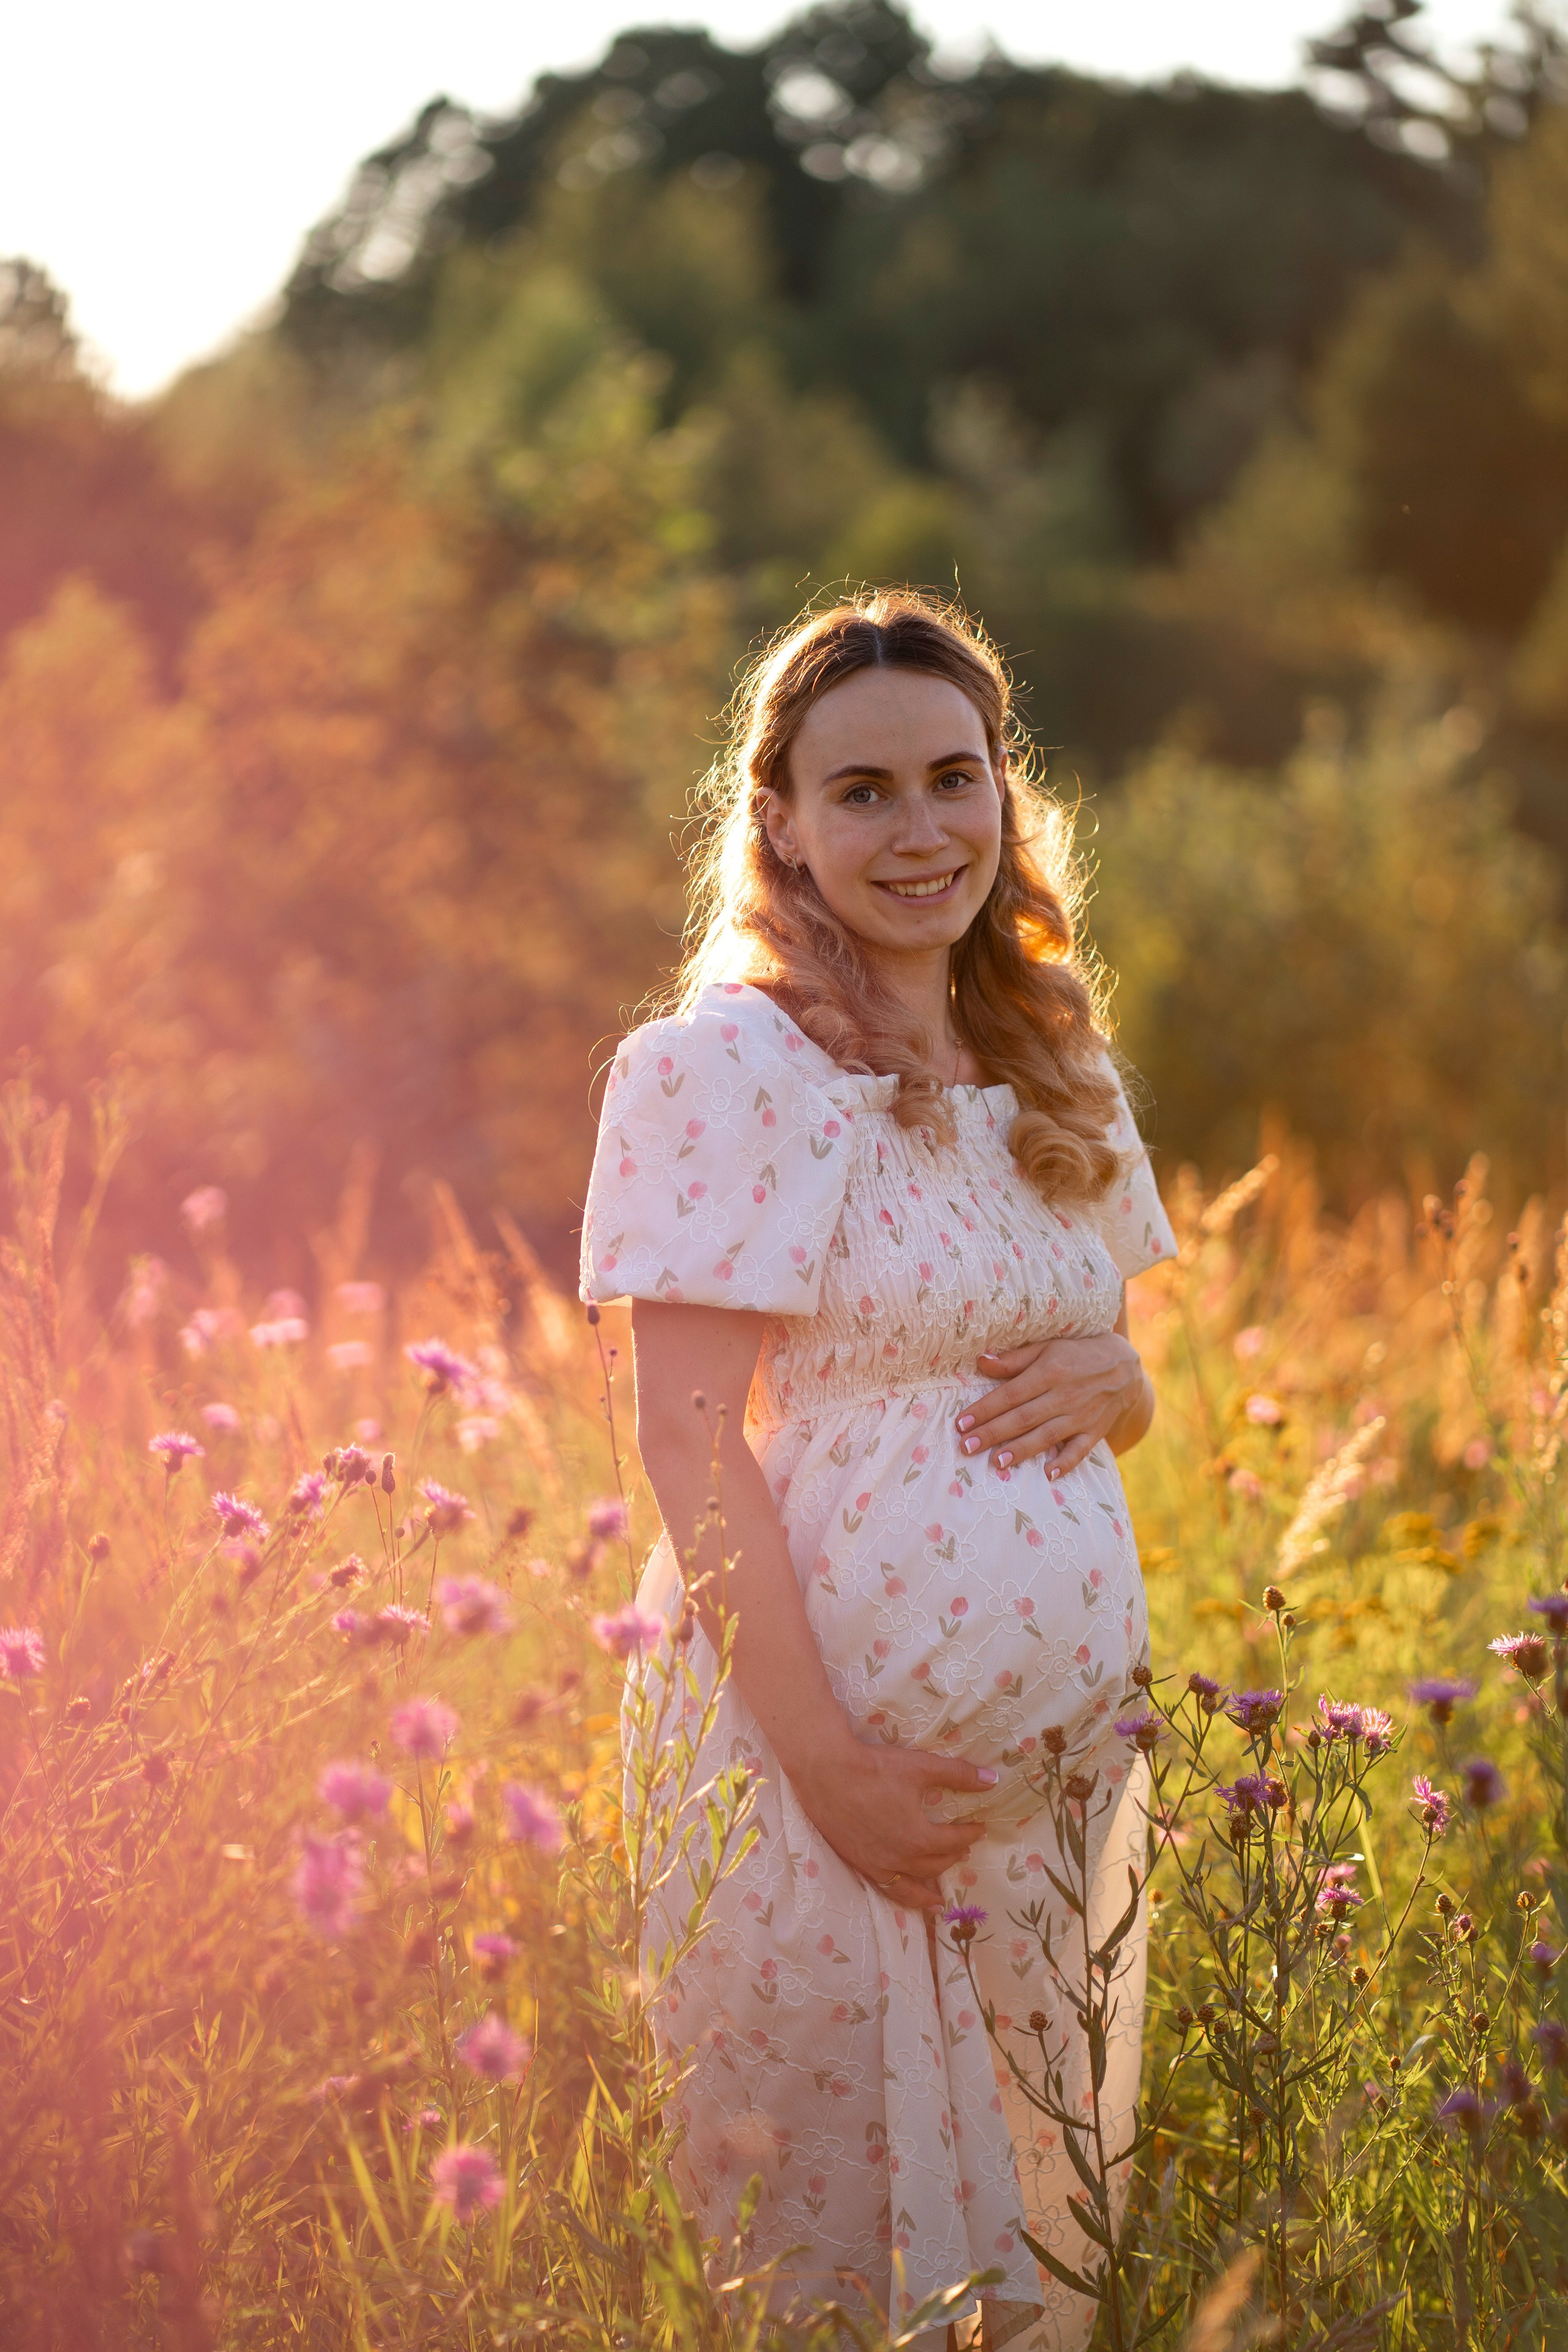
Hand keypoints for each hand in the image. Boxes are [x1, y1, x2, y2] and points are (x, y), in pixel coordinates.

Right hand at [787, 1735, 997, 1912]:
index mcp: (920, 1838)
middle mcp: (901, 1859)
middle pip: (935, 1864)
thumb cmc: (874, 1767)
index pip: (954, 1841)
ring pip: (911, 1886)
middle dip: (953, 1856)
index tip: (980, 1828)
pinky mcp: (858, 1863)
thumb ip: (958, 1775)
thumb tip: (992, 1781)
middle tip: (963, 1849)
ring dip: (928, 1891)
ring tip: (939, 1900)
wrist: (825, 1771)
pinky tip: (903, 1894)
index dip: (970, 1834)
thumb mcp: (921, 1767)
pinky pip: (886, 1887)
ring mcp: (878, 1864)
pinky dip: (901, 1895)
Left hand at [956, 1331, 1146, 1476]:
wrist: (1125, 1367)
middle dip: (993, 1433)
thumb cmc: (1077, 1354)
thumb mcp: (1047, 1348)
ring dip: (1021, 1450)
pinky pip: (1079, 1450)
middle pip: (1023, 1417)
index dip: (985, 1409)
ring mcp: (1081, 1416)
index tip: (961, 1423)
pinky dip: (1065, 1463)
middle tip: (967, 1447)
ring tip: (996, 1462)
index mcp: (1049, 1372)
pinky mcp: (1094, 1431)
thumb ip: (1014, 1359)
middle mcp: (1064, 1395)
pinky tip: (1048, 1475)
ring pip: (1046, 1436)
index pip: (1011, 1394)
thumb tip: (980, 1362)